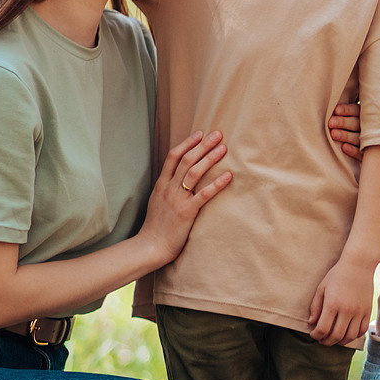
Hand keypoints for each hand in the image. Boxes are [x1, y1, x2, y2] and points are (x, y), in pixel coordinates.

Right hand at [141, 131, 231, 260]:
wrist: (151, 245)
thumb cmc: (156, 226)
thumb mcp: (158, 201)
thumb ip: (167, 187)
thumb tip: (179, 177)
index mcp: (161, 184)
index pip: (173, 157)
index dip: (187, 143)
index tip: (200, 133)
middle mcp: (169, 188)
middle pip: (186, 160)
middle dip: (203, 145)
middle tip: (217, 134)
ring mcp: (177, 199)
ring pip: (194, 172)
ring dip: (210, 158)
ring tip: (223, 148)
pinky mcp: (187, 212)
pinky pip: (203, 195)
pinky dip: (217, 184)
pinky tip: (228, 176)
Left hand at [307, 256, 375, 345]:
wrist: (358, 265)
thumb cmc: (337, 275)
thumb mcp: (321, 288)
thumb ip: (315, 306)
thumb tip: (312, 323)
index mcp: (332, 304)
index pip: (323, 329)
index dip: (316, 335)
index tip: (313, 334)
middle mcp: (347, 310)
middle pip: (336, 336)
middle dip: (326, 341)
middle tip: (322, 340)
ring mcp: (359, 311)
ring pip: (350, 336)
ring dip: (340, 342)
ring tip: (334, 339)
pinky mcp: (367, 311)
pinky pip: (362, 330)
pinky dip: (354, 336)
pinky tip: (347, 333)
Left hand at [328, 102, 362, 160]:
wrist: (367, 154)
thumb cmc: (347, 130)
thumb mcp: (349, 118)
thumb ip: (341, 114)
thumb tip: (330, 109)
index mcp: (362, 116)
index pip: (356, 110)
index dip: (346, 110)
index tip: (336, 110)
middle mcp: (366, 128)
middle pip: (356, 123)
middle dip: (343, 122)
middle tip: (330, 123)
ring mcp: (367, 142)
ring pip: (357, 138)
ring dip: (345, 135)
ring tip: (333, 134)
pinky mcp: (365, 155)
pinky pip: (360, 154)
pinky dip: (353, 151)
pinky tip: (344, 147)